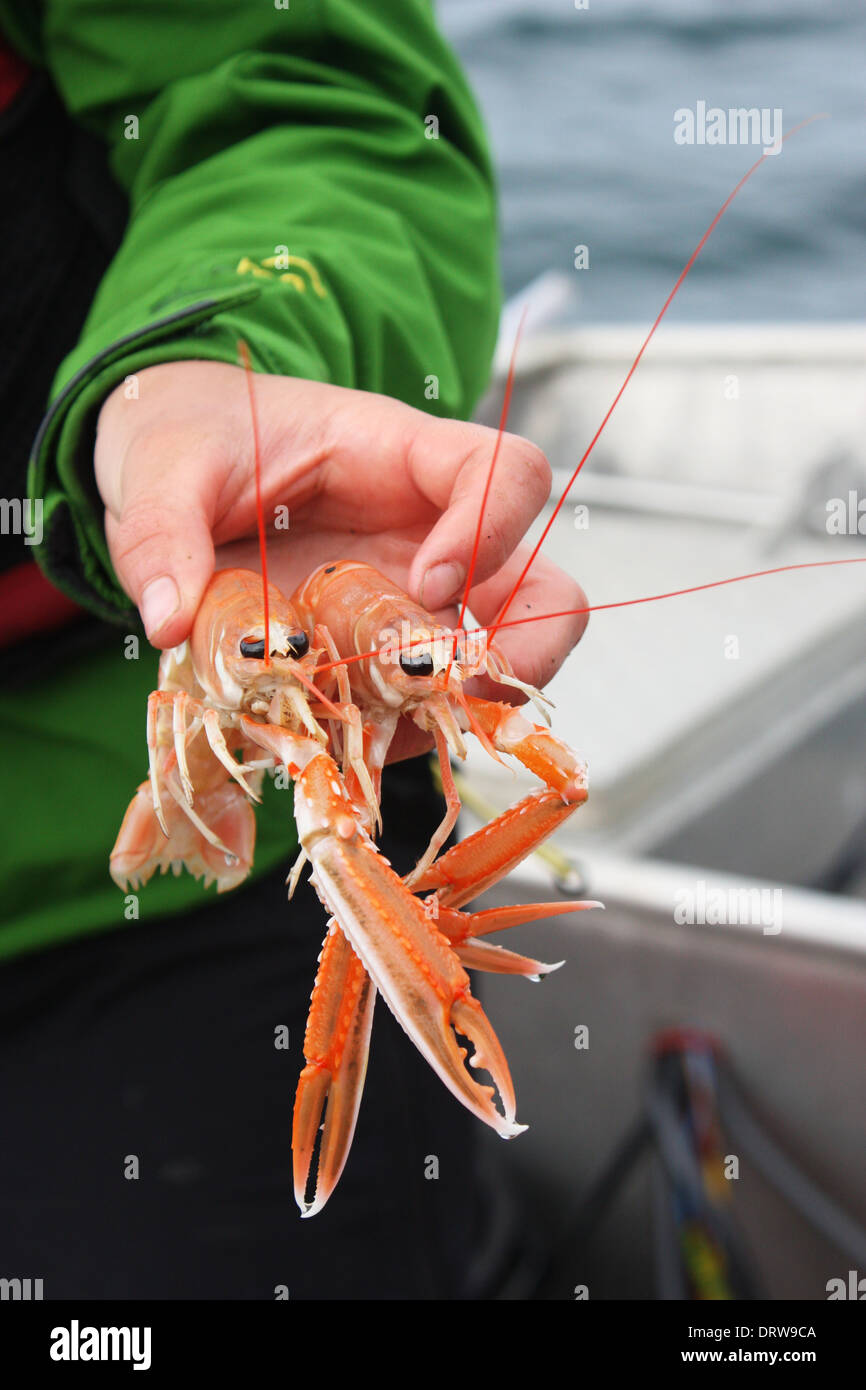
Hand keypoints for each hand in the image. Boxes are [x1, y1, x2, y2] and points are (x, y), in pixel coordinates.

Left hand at [95, 361, 586, 706]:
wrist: (174, 472)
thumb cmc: (193, 440)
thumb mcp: (163, 468)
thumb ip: (164, 533)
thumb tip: (170, 619)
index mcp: (400, 458)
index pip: (504, 474)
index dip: (493, 529)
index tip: (428, 583)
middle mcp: (429, 540)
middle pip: (544, 589)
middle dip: (531, 649)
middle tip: (462, 690)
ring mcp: (412, 608)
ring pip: (493, 667)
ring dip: (452, 713)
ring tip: (372, 736)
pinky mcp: (378, 661)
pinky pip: (417, 711)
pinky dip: (389, 741)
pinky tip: (331, 747)